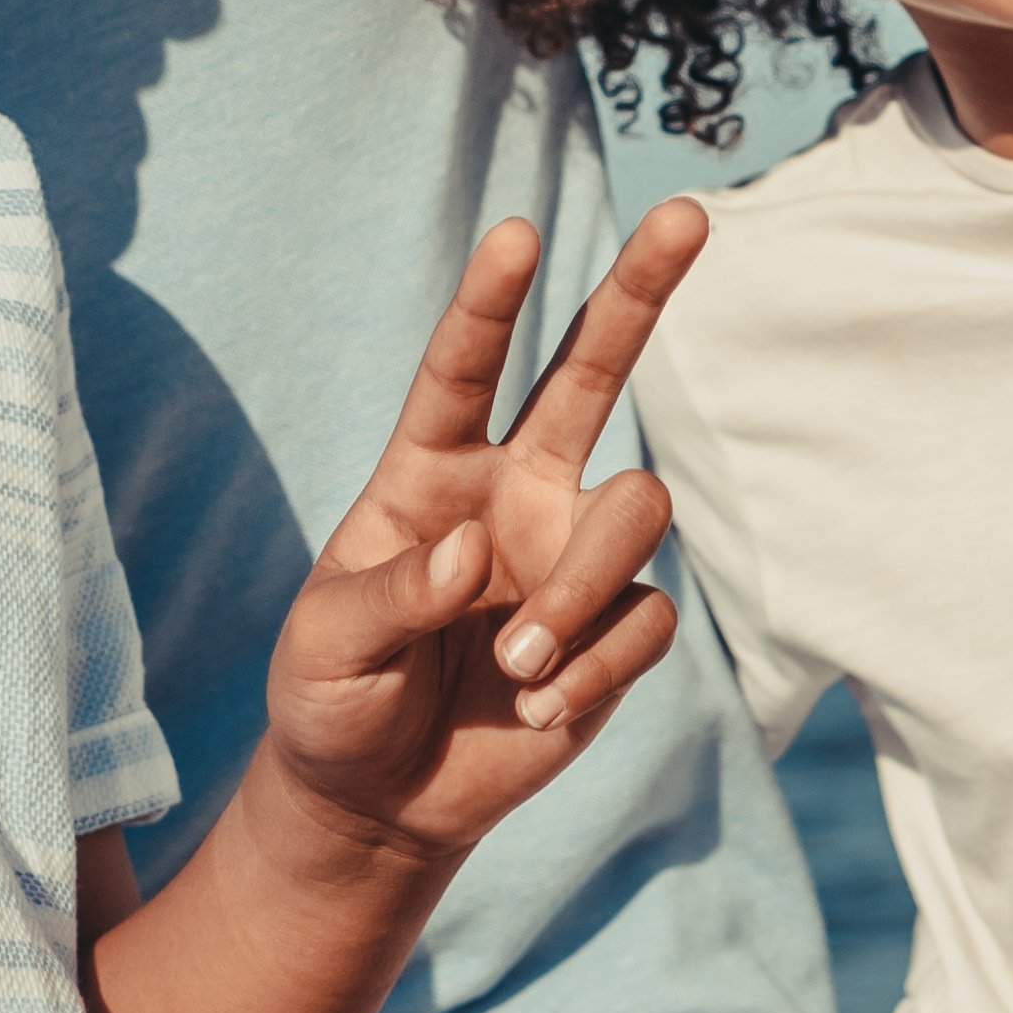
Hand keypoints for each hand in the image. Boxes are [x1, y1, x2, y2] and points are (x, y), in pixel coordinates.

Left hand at [258, 208, 704, 857]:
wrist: (379, 800)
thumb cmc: (333, 698)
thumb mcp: (324, 646)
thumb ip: (392, 593)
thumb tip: (472, 554)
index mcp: (431, 471)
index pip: (464, 369)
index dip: (491, 302)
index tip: (516, 234)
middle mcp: (514, 492)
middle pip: (594, 372)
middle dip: (640, 290)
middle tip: (687, 212)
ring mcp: (570, 556)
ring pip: (637, 511)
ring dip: (582, 589)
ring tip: (518, 668)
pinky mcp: (615, 632)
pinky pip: (646, 622)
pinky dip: (594, 671)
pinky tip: (537, 716)